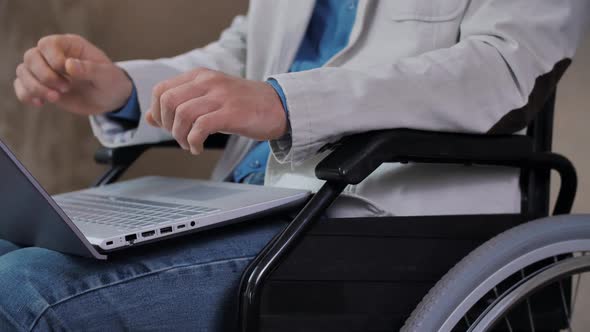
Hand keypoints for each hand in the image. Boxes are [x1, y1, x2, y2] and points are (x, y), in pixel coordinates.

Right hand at [14, 34, 132, 114]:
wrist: (110, 99)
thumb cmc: (111, 82)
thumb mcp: (106, 76)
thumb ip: (90, 69)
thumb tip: (69, 64)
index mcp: (70, 45)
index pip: (47, 44)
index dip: (52, 59)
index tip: (68, 73)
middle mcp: (54, 55)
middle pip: (31, 57)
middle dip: (45, 76)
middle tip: (65, 89)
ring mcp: (46, 70)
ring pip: (24, 72)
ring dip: (35, 87)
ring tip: (56, 98)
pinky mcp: (42, 86)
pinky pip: (22, 86)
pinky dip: (26, 95)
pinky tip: (40, 104)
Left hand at [147, 68, 286, 153]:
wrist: (279, 106)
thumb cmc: (245, 105)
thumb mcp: (210, 99)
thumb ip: (181, 104)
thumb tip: (149, 117)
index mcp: (200, 76)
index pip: (161, 89)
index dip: (157, 112)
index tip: (166, 127)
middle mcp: (208, 82)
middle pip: (168, 100)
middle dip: (166, 125)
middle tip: (178, 137)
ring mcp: (220, 96)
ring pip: (182, 114)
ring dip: (179, 136)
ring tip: (189, 145)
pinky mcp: (231, 113)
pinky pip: (200, 127)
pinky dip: (193, 142)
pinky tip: (198, 148)